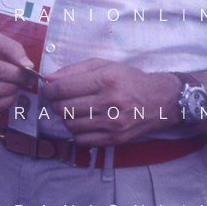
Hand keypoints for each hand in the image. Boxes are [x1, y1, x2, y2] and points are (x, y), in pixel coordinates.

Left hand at [40, 58, 179, 145]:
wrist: (160, 101)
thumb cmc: (129, 79)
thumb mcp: (105, 65)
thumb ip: (74, 70)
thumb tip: (48, 78)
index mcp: (105, 80)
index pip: (63, 88)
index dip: (48, 90)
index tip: (46, 89)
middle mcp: (108, 102)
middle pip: (63, 108)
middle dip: (55, 103)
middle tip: (59, 100)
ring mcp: (112, 123)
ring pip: (70, 124)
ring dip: (66, 117)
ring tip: (74, 110)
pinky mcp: (114, 139)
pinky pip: (81, 140)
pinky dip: (76, 132)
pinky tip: (84, 122)